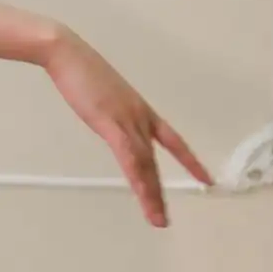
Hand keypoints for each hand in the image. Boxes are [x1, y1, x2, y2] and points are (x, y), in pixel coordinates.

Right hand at [41, 28, 213, 225]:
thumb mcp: (102, 94)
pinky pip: (129, 157)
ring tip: (157, 219)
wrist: (68, 53)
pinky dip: (138, 178)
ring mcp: (127, 120)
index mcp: (140, 109)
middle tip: (166, 217)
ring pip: (145, 165)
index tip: (204, 177)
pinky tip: (142, 195)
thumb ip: (110, 109)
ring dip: (151, 194)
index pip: (172, 140)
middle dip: (161, 191)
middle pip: (156, 161)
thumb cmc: (80, 69)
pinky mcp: (111, 123)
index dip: (189, 160)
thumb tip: (109, 117)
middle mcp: (140, 117)